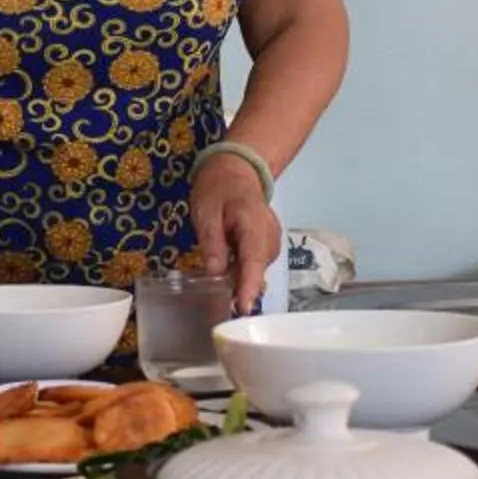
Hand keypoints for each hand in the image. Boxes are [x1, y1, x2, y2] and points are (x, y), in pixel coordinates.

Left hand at [189, 153, 283, 315]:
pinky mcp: (268, 246)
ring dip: (240, 280)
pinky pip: (255, 265)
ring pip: (256, 270)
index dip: (248, 287)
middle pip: (256, 270)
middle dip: (240, 289)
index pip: (253, 261)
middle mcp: (269, 236)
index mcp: (253, 224)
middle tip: (217, 306)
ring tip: (221, 285)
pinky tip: (228, 272)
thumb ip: (212, 244)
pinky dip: (243, 272)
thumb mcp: (206, 213)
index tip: (243, 308)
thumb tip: (215, 273)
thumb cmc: (219, 188)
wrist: (237, 170)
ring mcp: (271, 242)